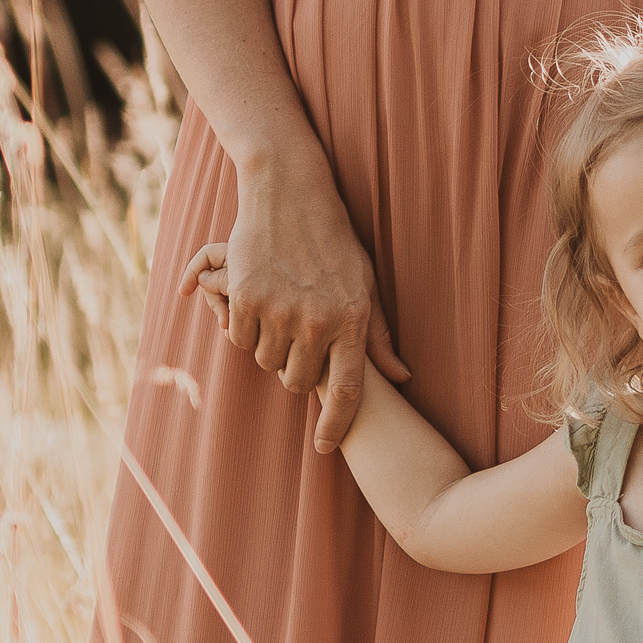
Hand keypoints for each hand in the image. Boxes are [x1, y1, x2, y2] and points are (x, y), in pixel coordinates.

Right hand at [181, 153, 404, 452]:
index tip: (326, 448)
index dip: (335, 425)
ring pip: (265, 361)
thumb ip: (378, 335)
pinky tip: (256, 300)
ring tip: (279, 312)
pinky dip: (243, 327)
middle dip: (296, 370)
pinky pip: (239, 338)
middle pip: (298, 381)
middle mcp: (317, 321)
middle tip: (297, 339)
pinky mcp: (246, 299)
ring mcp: (279, 311)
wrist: (290, 195)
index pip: (347, 391)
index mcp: (352, 320)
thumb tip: (403, 376)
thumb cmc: (333, 242)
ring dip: (269, 346)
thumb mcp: (365, 285)